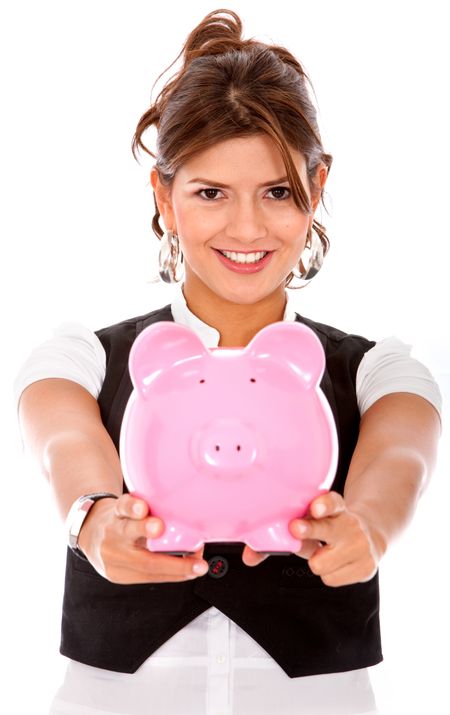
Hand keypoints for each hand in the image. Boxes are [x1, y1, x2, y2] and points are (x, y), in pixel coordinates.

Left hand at [77, 494, 208, 583]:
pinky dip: (132, 506)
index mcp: (125, 571)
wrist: (89, 529)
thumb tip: (196, 556)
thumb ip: (159, 560)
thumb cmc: (119, 546)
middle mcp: (118, 554)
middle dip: (169, 560)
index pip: (156, 575)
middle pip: (143, 561)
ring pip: (129, 531)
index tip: (201, 567)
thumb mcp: (131, 562)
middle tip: (191, 556)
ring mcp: (114, 532)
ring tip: (158, 527)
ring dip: (144, 528)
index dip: (180, 572)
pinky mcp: (114, 510)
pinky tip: (141, 506)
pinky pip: (122, 507)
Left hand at [242, 491, 385, 586]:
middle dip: (310, 530)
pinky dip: (328, 574)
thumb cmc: (328, 530)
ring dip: (315, 561)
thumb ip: (279, 537)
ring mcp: (360, 546)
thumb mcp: (310, 524)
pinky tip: (335, 563)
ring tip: (323, 553)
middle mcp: (350, 524)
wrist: (369, 539)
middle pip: (327, 529)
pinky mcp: (366, 568)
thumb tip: (249, 558)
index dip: (322, 505)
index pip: (332, 502)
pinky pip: (330, 579)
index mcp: (335, 507)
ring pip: (321, 563)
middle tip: (295, 529)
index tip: (314, 507)